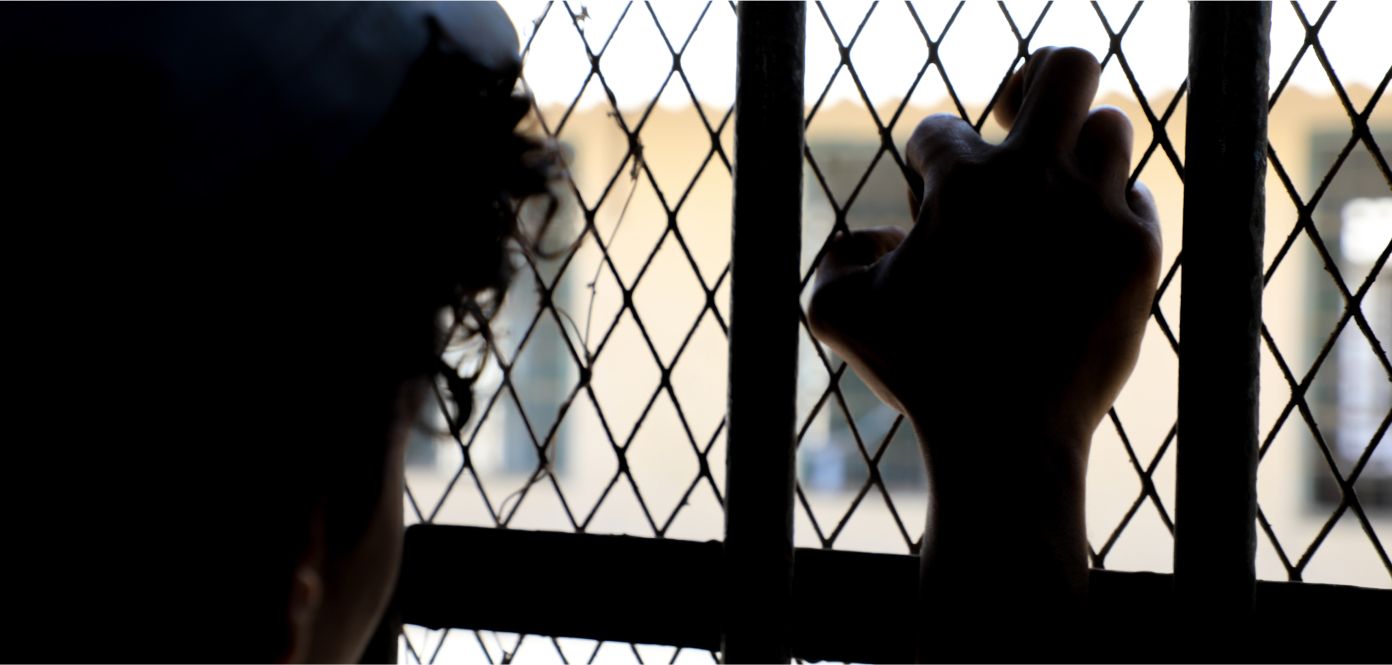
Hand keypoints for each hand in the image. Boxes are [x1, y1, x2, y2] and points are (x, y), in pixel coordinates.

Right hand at [808, 46, 1159, 478]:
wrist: (1007, 439)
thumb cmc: (919, 374)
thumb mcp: (836, 315)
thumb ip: (832, 259)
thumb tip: (873, 239)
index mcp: (959, 184)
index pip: (939, 130)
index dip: (924, 164)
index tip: (928, 205)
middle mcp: (1033, 180)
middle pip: (1062, 68)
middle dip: (1034, 86)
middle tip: (1018, 125)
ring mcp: (1093, 212)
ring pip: (1109, 124)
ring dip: (1074, 151)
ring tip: (1053, 190)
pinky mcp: (1136, 251)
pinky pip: (1135, 197)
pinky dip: (1107, 211)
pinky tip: (1082, 241)